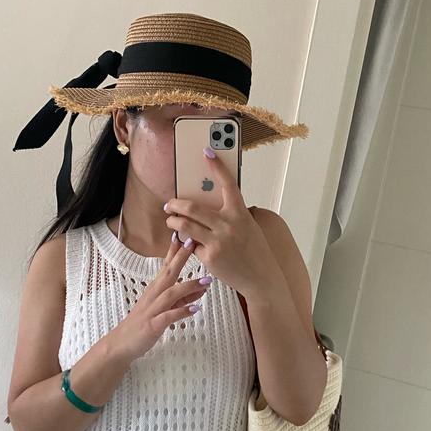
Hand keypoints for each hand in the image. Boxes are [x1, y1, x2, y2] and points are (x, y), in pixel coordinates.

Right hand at [113, 232, 211, 361]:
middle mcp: (153, 295)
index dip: (175, 250)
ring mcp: (153, 309)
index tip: (185, 234)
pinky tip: (195, 309)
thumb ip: (183, 298)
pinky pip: (168, 316)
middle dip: (181, 257)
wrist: (121, 344)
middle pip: (168, 272)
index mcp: (155, 289)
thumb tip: (202, 288)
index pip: (166, 265)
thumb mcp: (165, 308)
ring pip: (171, 294)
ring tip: (205, 281)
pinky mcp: (153, 324)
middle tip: (193, 241)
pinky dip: (182, 312)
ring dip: (188, 286)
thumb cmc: (143, 323)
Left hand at [163, 147, 276, 296]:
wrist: (261, 277)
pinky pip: (191, 245)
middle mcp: (229, 225)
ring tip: (171, 221)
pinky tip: (186, 242)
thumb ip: (230, 214)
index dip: (216, 166)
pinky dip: (186, 242)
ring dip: (173, 222)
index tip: (206, 152)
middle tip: (169, 204)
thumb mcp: (247, 226)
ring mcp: (218, 241)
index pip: (227, 183)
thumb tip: (206, 203)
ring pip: (185, 226)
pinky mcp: (210, 257)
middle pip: (192, 207)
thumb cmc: (253, 249)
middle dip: (175, 204)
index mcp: (240, 212)